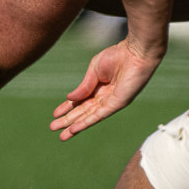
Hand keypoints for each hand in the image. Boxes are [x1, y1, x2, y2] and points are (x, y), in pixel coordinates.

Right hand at [49, 38, 164, 140]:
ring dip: (75, 126)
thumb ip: (83, 86)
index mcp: (98, 87)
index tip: (55, 114)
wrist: (134, 52)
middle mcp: (104, 97)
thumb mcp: (94, 70)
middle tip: (53, 128)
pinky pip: (100, 115)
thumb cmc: (117, 56)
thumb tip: (69, 99)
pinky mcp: (117, 104)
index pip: (80, 101)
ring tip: (62, 135)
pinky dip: (87, 122)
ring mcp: (111, 102)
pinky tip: (75, 128)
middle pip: (83, 112)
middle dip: (68, 120)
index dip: (67, 108)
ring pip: (89, 116)